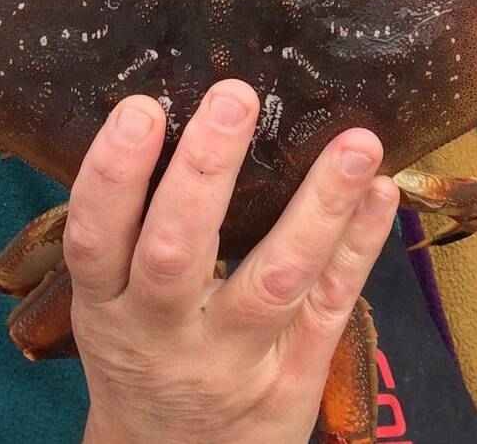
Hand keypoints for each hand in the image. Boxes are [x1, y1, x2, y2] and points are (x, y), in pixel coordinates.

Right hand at [69, 81, 398, 443]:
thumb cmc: (145, 356)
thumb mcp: (113, 305)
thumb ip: (136, 230)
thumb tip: (183, 114)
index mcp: (109, 309)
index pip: (97, 240)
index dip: (113, 175)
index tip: (141, 109)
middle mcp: (165, 336)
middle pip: (179, 254)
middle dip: (205, 172)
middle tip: (235, 98)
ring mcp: (234, 360)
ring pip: (276, 280)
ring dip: (319, 205)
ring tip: (355, 141)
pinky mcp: (294, 377)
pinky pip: (330, 304)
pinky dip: (359, 244)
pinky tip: (378, 192)